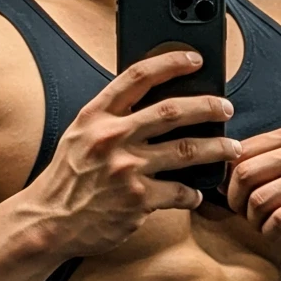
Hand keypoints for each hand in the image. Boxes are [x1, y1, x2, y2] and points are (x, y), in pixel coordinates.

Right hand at [26, 50, 241, 259]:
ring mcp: (126, 169)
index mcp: (96, 116)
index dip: (170, 62)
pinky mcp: (137, 200)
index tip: (194, 59)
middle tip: (226, 107)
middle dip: (207, 106)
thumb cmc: (68, 178)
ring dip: (216, 148)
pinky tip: (196, 193)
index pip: (137, 77)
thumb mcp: (80, 136)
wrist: (49, 222)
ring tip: (231, 148)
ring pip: (186, 151)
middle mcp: (111, 138)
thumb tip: (156, 103)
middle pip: (172, 111)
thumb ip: (111, 118)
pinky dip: (193, 193)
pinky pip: (179, 192)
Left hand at [217, 124, 280, 245]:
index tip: (233, 197)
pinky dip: (271, 232)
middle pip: (243, 175)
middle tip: (246, 215)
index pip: (239, 153)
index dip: (227, 180)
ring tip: (264, 225)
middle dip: (236, 202)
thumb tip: (216, 174)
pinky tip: (279, 233)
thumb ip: (264, 162)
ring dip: (254, 220)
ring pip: (259, 200)